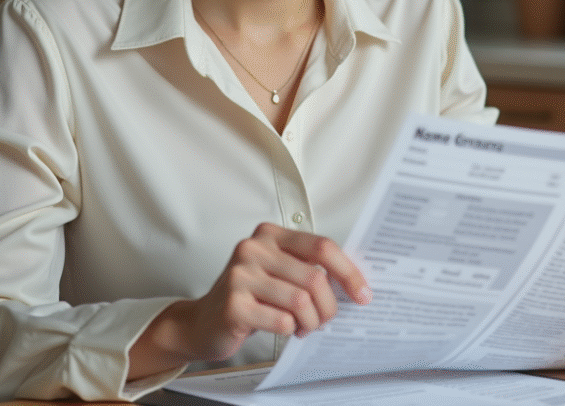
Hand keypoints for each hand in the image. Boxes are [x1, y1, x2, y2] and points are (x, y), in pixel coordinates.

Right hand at [130, 223, 370, 378]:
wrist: (202, 322)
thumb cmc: (249, 297)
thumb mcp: (278, 273)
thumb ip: (308, 269)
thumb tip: (354, 284)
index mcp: (270, 235)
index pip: (321, 246)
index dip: (348, 272)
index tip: (363, 294)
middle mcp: (253, 248)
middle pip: (314, 277)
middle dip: (328, 307)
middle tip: (324, 321)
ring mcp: (240, 275)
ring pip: (300, 301)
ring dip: (311, 322)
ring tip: (305, 327)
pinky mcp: (233, 304)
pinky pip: (281, 321)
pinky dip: (290, 330)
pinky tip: (284, 329)